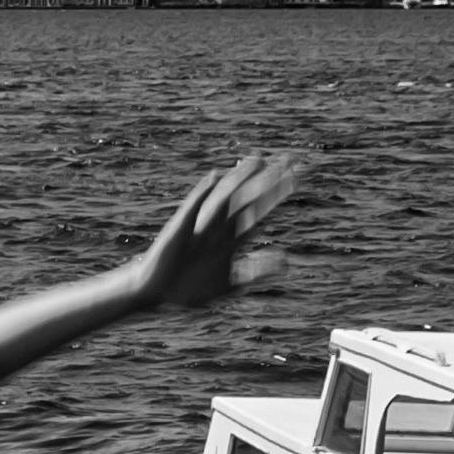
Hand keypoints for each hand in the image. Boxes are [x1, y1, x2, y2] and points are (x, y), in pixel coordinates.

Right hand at [130, 153, 300, 314]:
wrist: (158, 293)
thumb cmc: (192, 287)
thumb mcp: (232, 282)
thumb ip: (258, 271)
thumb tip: (285, 262)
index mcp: (232, 238)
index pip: (258, 210)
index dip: (275, 194)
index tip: (295, 178)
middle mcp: (219, 227)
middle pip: (247, 198)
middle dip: (266, 181)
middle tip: (288, 161)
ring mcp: (200, 226)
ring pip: (225, 198)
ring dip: (240, 180)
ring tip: (257, 160)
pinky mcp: (181, 230)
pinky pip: (193, 209)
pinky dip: (203, 193)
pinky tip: (215, 178)